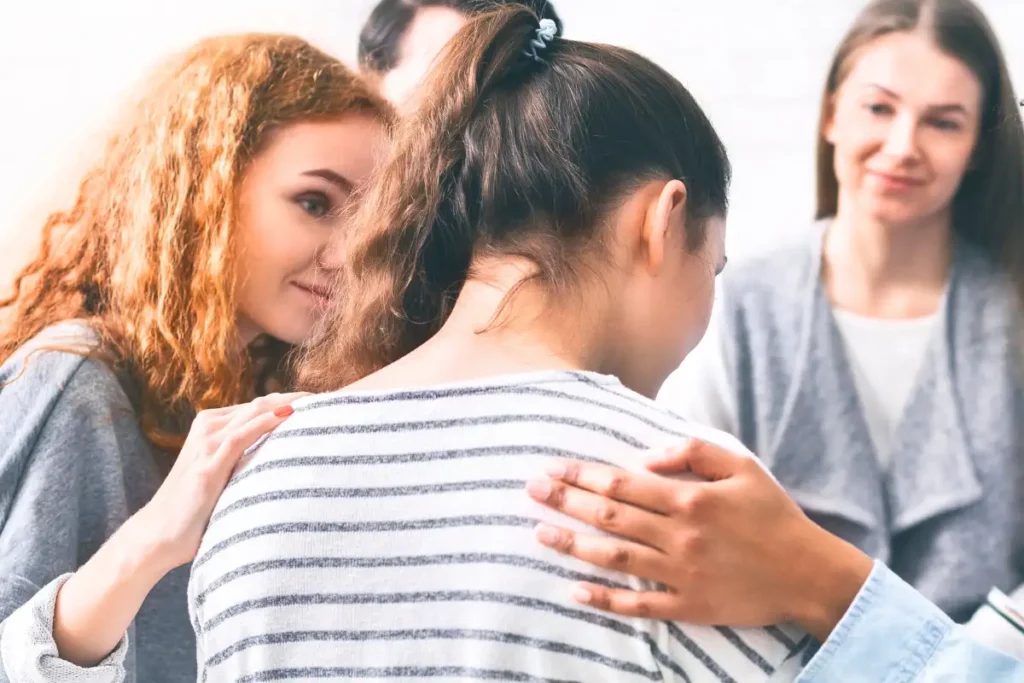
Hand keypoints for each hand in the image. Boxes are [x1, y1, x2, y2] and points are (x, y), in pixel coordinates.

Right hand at [53, 391, 306, 665]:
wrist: (158, 536)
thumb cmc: (193, 510)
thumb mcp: (224, 477)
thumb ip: (246, 461)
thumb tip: (284, 460)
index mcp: (212, 427)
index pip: (259, 407)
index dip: (291, 401)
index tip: (322, 402)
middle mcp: (209, 428)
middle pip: (261, 404)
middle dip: (295, 399)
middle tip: (328, 399)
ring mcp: (206, 444)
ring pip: (254, 413)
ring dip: (287, 405)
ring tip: (318, 402)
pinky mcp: (207, 465)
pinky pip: (241, 436)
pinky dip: (266, 424)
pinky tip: (289, 417)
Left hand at [526, 439, 872, 640]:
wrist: (808, 573)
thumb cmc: (773, 514)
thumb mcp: (742, 466)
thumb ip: (692, 451)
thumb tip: (643, 457)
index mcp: (690, 499)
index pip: (622, 484)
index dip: (582, 475)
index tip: (552, 467)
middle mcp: (680, 536)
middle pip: (610, 516)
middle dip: (566, 501)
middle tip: (531, 491)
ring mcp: (681, 574)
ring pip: (615, 558)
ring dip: (574, 545)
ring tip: (539, 533)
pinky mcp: (688, 606)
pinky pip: (639, 605)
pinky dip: (605, 600)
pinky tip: (575, 591)